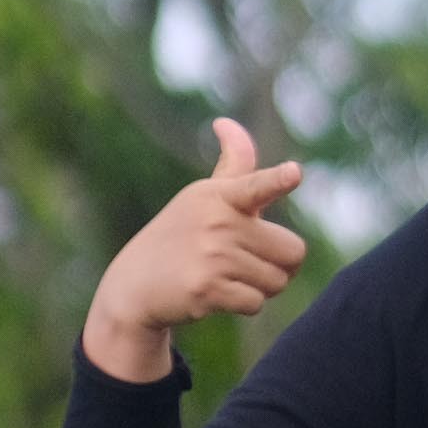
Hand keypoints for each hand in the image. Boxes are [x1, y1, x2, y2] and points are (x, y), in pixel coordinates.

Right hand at [82, 119, 307, 381]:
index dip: (277, 181)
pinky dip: (242, 305)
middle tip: (244, 261)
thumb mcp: (202, 198)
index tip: (294, 173)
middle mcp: (216, 222)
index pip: (256, 185)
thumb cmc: (180, 237)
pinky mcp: (206, 290)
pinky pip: (256, 303)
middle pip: (293, 253)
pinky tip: (215, 294)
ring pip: (277, 282)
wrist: (133, 287)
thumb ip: (233, 167)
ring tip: (224, 276)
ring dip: (259, 287)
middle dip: (277, 265)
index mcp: (218, 195)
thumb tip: (225, 122)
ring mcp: (211, 256)